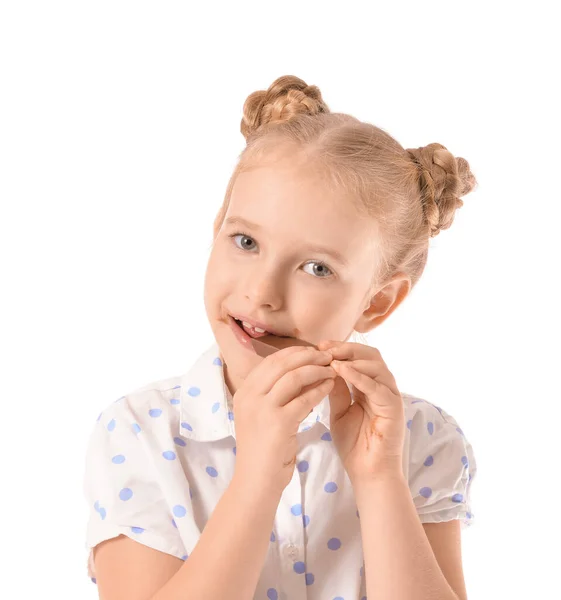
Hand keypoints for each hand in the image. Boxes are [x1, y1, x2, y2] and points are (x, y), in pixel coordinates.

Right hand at [232, 345, 336, 496]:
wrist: (256, 481)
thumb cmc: (262, 450)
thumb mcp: (262, 416)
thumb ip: (275, 394)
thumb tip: (301, 371)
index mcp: (244, 392)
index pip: (271, 360)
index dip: (294, 352)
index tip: (312, 352)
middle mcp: (250, 396)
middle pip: (282, 362)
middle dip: (308, 356)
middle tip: (327, 355)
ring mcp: (262, 408)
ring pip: (295, 376)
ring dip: (317, 369)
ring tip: (332, 369)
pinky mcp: (278, 422)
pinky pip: (305, 398)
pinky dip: (320, 389)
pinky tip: (331, 386)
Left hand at [317, 339, 405, 483]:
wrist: (367, 474)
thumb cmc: (354, 445)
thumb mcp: (338, 411)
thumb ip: (335, 390)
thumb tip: (325, 367)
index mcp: (370, 387)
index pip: (359, 358)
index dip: (340, 348)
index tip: (318, 346)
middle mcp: (383, 387)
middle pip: (371, 355)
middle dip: (346, 348)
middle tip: (324, 347)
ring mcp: (391, 396)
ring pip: (376, 365)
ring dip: (352, 359)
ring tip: (330, 358)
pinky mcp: (395, 408)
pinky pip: (377, 386)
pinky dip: (359, 376)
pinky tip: (341, 371)